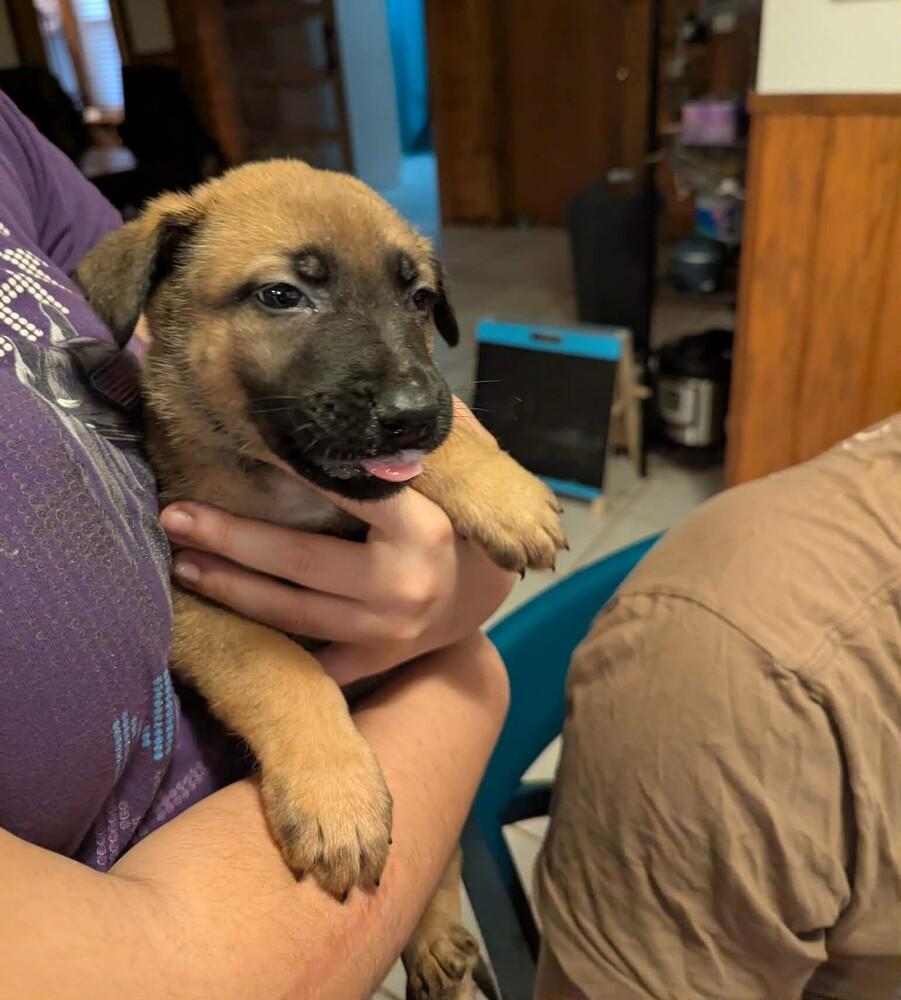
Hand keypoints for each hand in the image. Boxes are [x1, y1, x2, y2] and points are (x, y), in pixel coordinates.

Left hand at [160, 438, 514, 685]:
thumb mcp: (458, 477)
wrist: (483, 600)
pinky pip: (307, 656)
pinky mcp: (372, 661)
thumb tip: (381, 390)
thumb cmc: (457, 527)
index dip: (294, 469)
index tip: (246, 447)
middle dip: (230, 538)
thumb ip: (425, 438)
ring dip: (229, 587)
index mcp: (424, 529)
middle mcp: (403, 584)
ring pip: (291, 611)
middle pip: (299, 560)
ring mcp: (384, 631)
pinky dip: (263, 639)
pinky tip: (223, 617)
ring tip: (183, 561)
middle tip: (175, 516)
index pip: (349, 492)